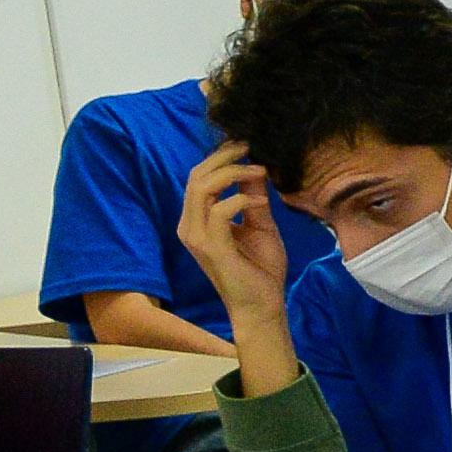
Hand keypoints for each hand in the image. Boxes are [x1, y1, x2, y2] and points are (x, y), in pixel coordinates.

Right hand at [175, 145, 298, 379]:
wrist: (262, 305)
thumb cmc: (260, 269)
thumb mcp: (260, 224)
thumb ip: (253, 198)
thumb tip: (256, 169)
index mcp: (197, 219)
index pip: (198, 178)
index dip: (220, 158)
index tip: (246, 146)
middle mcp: (190, 225)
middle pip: (195, 176)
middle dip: (223, 157)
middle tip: (250, 148)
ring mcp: (196, 237)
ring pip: (202, 188)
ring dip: (233, 173)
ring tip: (259, 171)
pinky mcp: (210, 247)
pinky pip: (219, 210)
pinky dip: (241, 199)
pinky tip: (261, 202)